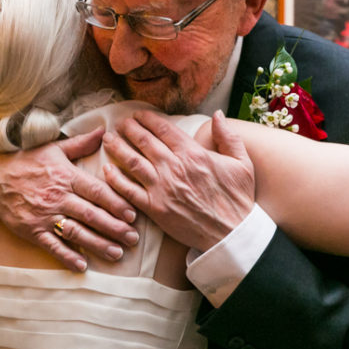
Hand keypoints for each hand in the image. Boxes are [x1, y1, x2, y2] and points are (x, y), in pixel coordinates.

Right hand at [0, 127, 138, 271]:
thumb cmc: (27, 162)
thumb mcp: (54, 148)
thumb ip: (81, 143)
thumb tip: (104, 132)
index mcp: (65, 176)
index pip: (96, 191)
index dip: (116, 204)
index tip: (133, 214)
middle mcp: (57, 197)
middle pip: (91, 215)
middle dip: (114, 228)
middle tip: (132, 238)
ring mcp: (44, 216)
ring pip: (76, 232)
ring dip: (98, 244)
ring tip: (117, 253)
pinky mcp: (32, 230)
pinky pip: (52, 246)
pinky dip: (67, 257)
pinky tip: (83, 265)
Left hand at [103, 110, 254, 251]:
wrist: (231, 234)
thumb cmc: (238, 199)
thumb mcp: (242, 163)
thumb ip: (228, 136)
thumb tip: (217, 114)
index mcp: (193, 153)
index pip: (163, 129)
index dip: (147, 119)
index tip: (138, 115)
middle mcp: (174, 167)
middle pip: (143, 141)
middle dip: (129, 129)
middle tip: (120, 124)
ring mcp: (162, 188)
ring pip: (132, 161)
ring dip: (117, 148)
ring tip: (108, 140)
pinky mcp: (154, 208)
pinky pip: (128, 191)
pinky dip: (115, 179)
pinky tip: (107, 170)